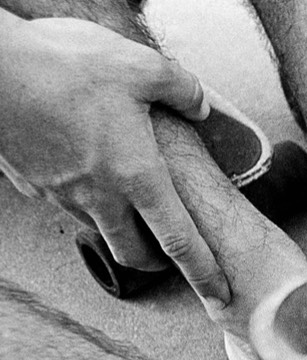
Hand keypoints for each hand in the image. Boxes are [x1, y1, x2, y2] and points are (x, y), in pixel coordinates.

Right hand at [0, 14, 228, 306]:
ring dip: (122, 230)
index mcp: (137, 177)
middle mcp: (99, 196)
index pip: (180, 243)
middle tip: (174, 254)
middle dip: (160, 263)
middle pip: (135, 253)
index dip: (205, 273)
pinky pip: (66, 204)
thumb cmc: (62, 64)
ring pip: (100, 230)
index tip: (221, 295)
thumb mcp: (139, 66)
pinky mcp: (33, 181)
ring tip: (134, 208)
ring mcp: (61, 192)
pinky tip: (88, 174)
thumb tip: (202, 105)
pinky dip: (86, 202)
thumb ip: (181, 88)